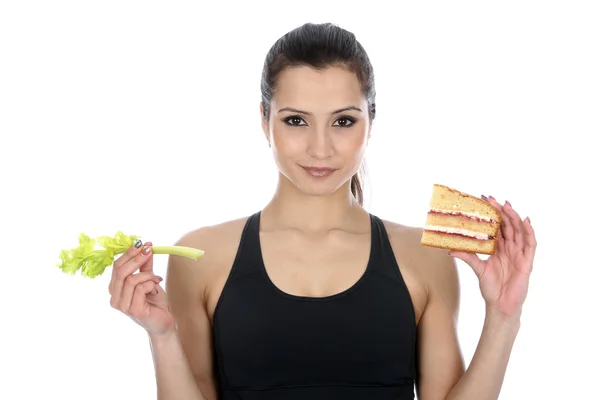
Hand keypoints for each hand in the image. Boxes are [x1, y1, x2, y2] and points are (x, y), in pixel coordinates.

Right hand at [108, 240, 175, 335]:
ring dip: (147, 275)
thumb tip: (145, 247)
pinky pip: (140, 289)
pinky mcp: (133, 311)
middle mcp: (115, 298)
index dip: (129, 253)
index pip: (116, 266)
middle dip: (136, 258)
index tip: (142, 243)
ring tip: (156, 279)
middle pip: (120, 271)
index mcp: (115, 289)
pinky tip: (156, 288)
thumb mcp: (149, 280)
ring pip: (131, 280)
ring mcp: (122, 306)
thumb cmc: (155, 303)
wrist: (164, 323)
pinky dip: (150, 284)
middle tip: (149, 250)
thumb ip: (145, 266)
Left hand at [449, 196, 536, 318]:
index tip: (484, 201)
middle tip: (493, 199)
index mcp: (499, 248)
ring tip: (507, 205)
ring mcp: (520, 254)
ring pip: (519, 231)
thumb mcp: (477, 268)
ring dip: (514, 217)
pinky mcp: (527, 262)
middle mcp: (510, 248)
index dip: (493, 214)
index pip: (497, 227)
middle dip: (502, 211)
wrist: (500, 305)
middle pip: (508, 226)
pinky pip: (531, 244)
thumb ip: (467, 257)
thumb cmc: (491, 288)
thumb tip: (449, 249)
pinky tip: (526, 221)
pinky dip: (529, 232)